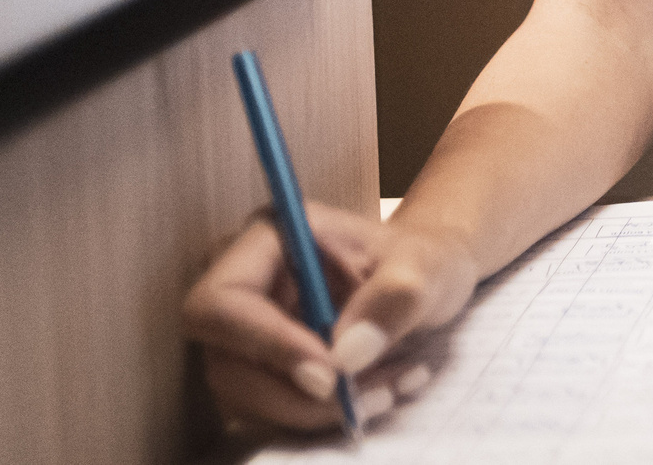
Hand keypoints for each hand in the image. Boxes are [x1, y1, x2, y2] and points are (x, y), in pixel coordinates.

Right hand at [181, 201, 478, 433]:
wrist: (428, 279)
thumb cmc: (422, 259)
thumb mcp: (426, 265)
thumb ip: (394, 298)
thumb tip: (345, 357)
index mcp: (270, 238)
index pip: (224, 301)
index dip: (266, 345)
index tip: (328, 374)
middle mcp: (246, 284)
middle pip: (226, 361)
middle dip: (294, 394)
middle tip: (363, 399)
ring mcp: (248, 331)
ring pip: (246, 395)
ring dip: (313, 410)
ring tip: (386, 392)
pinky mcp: (264, 367)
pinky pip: (272, 407)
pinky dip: (321, 414)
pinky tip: (377, 394)